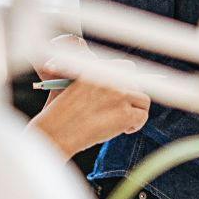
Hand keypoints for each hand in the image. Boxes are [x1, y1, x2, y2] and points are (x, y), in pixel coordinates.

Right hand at [30, 77, 150, 156]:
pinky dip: (136, 125)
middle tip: (121, 109)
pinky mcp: (125, 114)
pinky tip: (124, 130)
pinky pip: (143, 116)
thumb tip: (121, 84)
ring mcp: (119, 95)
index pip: (125, 67)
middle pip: (137, 82)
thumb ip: (95, 80)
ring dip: (136, 111)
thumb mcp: (72, 85)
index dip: (126, 82)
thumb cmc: (59, 113)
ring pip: (143, 99)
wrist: (55, 132)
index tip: (122, 94)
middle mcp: (110, 78)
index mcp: (97, 68)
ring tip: (122, 122)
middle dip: (131, 96)